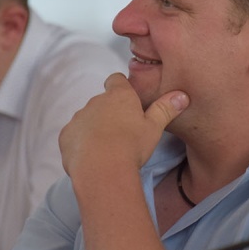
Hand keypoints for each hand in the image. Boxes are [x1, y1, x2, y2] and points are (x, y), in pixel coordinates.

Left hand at [60, 74, 188, 177]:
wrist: (102, 169)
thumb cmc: (132, 145)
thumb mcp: (154, 128)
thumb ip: (166, 109)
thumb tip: (182, 95)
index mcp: (118, 96)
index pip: (116, 80)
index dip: (121, 87)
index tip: (128, 100)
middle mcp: (95, 102)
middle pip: (103, 102)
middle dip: (110, 113)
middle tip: (123, 133)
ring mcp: (78, 118)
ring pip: (88, 119)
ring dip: (96, 128)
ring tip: (108, 148)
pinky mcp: (65, 136)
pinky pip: (75, 136)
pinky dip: (81, 143)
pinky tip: (92, 157)